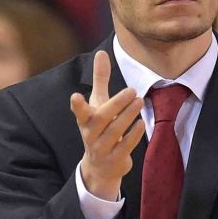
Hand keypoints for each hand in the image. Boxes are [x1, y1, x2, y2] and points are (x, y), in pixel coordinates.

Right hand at [70, 50, 144, 200]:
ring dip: (128, 116)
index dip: (78, 105)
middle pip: (102, 118)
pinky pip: (125, 146)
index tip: (75, 96)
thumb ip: (99, 79)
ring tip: (139, 101)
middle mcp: (91, 134)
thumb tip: (101, 53)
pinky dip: (133, 134)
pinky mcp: (115, 159)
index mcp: (85, 119)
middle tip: (131, 91)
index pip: (79, 112)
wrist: (100, 166)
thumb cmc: (99, 127)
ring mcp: (102, 148)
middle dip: (116, 104)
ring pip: (115, 131)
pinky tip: (142, 122)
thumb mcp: (97, 103)